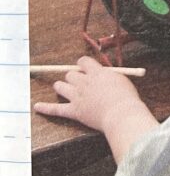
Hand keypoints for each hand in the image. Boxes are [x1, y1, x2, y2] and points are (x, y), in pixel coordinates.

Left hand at [34, 56, 157, 161]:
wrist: (121, 113)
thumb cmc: (126, 97)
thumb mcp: (122, 79)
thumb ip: (111, 76)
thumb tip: (106, 76)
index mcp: (97, 72)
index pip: (83, 62)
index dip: (82, 64)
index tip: (85, 68)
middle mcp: (85, 82)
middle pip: (71, 74)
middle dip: (73, 76)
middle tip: (78, 82)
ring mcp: (77, 96)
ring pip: (61, 86)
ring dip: (61, 86)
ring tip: (61, 87)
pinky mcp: (74, 111)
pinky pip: (55, 109)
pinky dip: (45, 108)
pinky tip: (36, 106)